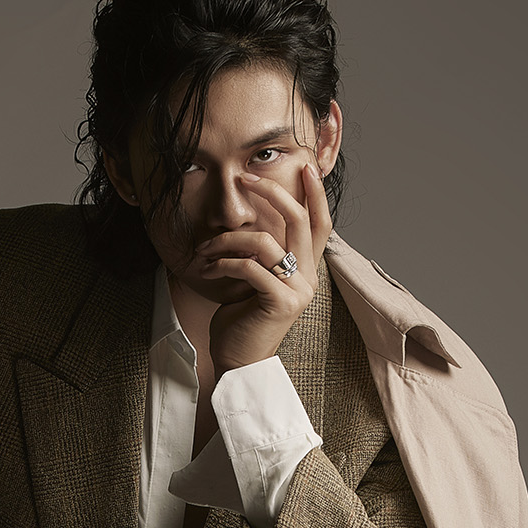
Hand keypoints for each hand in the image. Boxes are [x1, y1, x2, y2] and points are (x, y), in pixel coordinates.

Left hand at [201, 163, 332, 375]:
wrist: (239, 362)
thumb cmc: (242, 320)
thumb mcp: (255, 279)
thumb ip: (264, 253)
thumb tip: (254, 218)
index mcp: (307, 270)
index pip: (320, 223)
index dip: (315, 193)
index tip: (303, 165)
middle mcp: (308, 278)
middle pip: (299, 220)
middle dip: (271, 193)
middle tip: (245, 179)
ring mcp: (297, 291)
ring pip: (266, 243)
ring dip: (229, 239)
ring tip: (207, 248)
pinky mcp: (279, 303)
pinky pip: (250, 267)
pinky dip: (225, 263)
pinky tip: (210, 269)